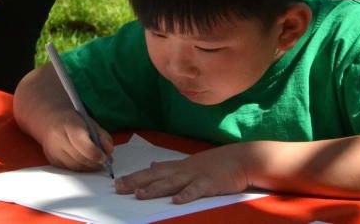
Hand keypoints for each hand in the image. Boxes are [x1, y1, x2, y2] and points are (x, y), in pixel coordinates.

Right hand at [38, 110, 113, 171]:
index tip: (105, 157)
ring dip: (89, 167)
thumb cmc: (73, 120)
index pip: (82, 144)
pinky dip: (81, 169)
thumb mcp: (90, 122)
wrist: (51, 120)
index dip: (95, 153)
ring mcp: (53, 151)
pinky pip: (70, 169)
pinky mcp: (53, 161)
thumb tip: (109, 150)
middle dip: (95, 163)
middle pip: (79, 158)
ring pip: (75, 167)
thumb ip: (101, 135)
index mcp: (68, 125)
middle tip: (106, 162)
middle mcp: (57, 139)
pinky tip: (87, 164)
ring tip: (97, 163)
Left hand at [114, 143, 250, 202]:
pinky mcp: (209, 183)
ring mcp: (195, 176)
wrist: (241, 159)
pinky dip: (186, 195)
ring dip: (154, 189)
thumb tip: (153, 164)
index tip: (118, 182)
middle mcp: (183, 170)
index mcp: (178, 167)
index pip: (151, 171)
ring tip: (139, 194)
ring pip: (171, 183)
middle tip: (119, 188)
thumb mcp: (190, 163)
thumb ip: (170, 166)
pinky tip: (176, 201)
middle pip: (155, 176)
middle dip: (136, 182)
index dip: (134, 177)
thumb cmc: (216, 163)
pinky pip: (196, 190)